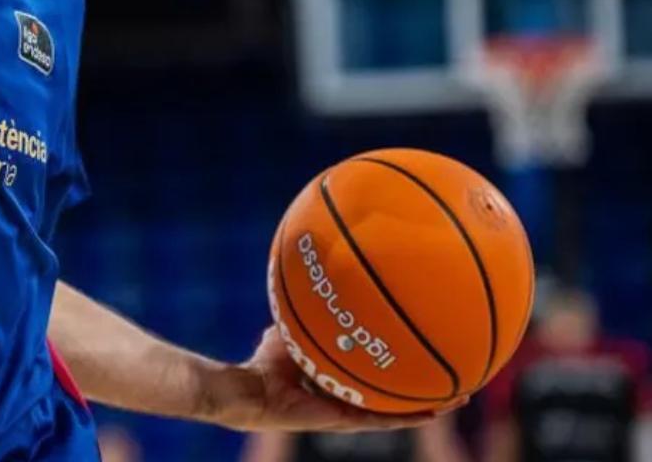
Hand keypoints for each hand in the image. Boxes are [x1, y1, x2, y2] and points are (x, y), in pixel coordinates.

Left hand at [206, 327, 464, 432]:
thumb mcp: (294, 332)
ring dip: (425, 406)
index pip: (375, 376)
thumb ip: (310, 313)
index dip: (399, 370)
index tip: (424, 357)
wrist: (248, 392)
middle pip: (393, 397)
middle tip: (454, 379)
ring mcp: (347, 414)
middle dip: (421, 390)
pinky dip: (406, 416)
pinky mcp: (341, 421)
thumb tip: (322, 282)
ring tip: (456, 397)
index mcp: (339, 381)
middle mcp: (347, 399)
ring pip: (395, 413)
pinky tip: (432, 410)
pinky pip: (379, 420)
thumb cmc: (263, 363)